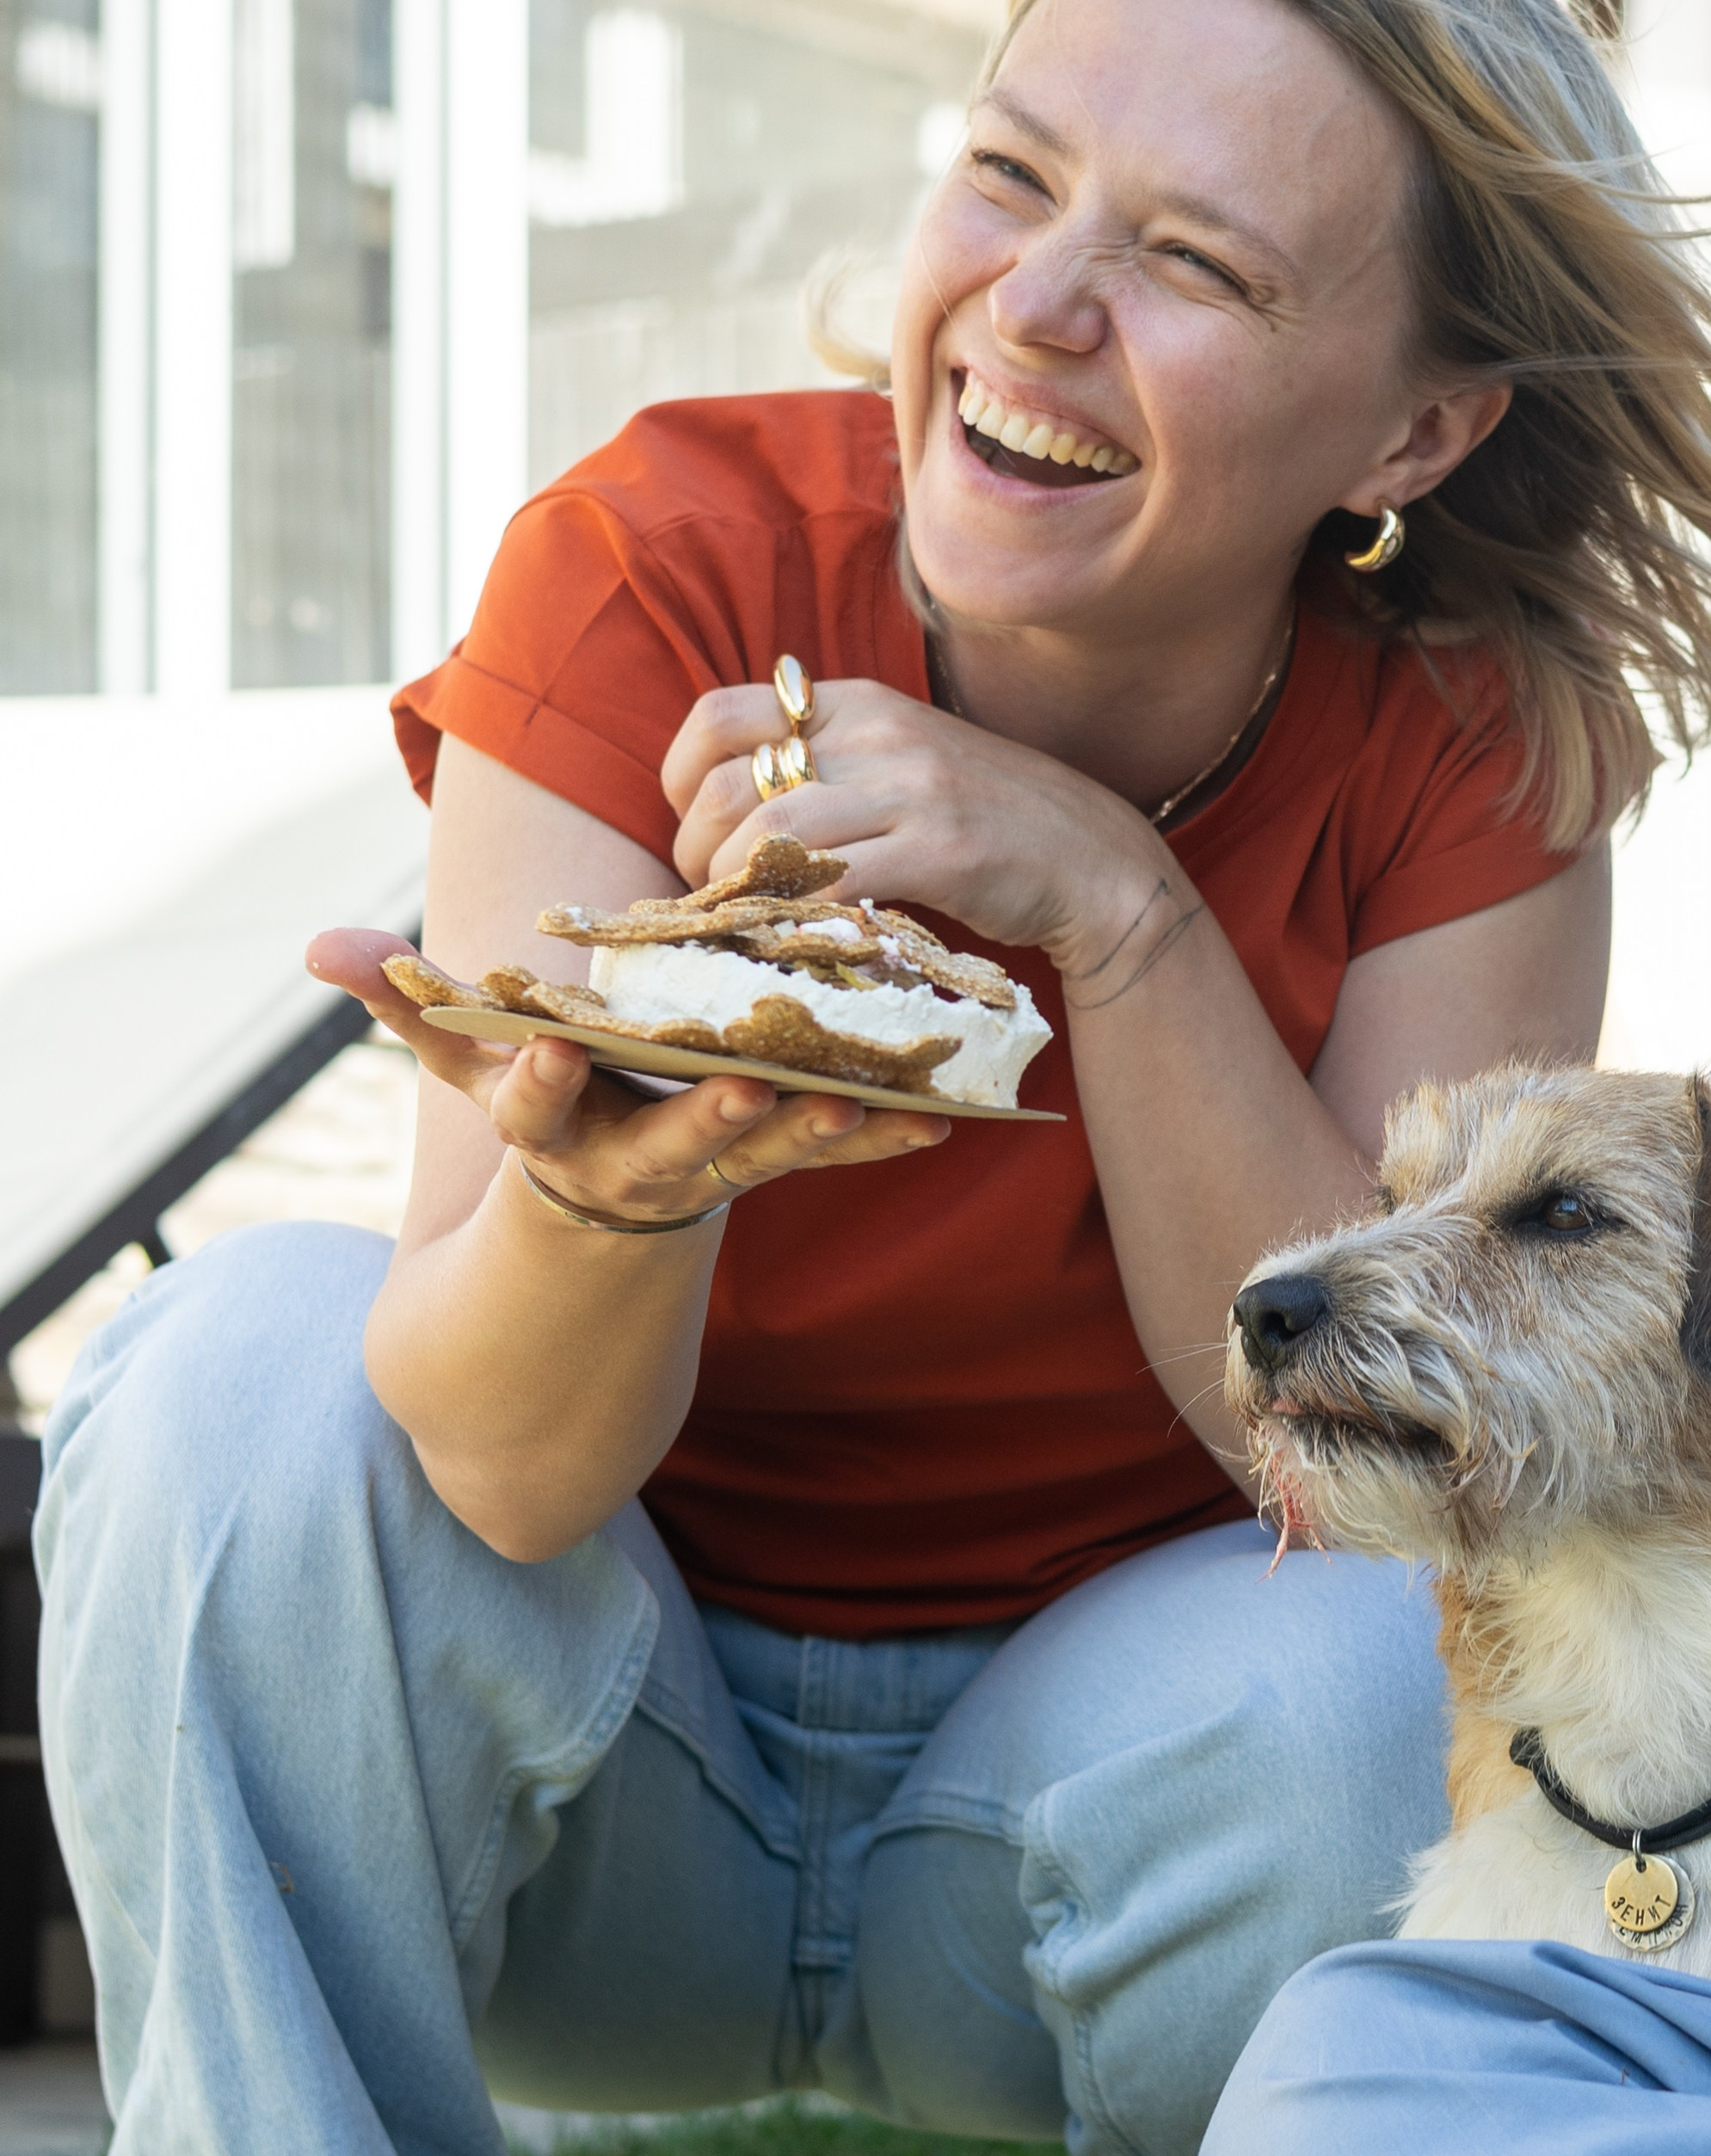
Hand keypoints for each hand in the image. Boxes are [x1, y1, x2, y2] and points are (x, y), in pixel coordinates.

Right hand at [305, 929, 949, 1222]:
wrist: (605, 1210)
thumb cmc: (538, 1107)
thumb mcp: (464, 1063)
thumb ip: (404, 1002)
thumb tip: (319, 946)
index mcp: (554, 1128)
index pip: (533, 1105)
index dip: (537, 1082)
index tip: (548, 1052)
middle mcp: (635, 1157)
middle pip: (669, 1139)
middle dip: (704, 1115)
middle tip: (743, 1086)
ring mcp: (714, 1167)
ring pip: (765, 1151)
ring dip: (813, 1131)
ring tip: (859, 1106)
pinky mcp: (775, 1160)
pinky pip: (838, 1156)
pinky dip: (889, 1140)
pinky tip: (946, 1123)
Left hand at [662, 677, 1165, 964]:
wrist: (1092, 858)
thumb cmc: (983, 821)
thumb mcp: (898, 763)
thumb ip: (827, 765)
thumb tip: (729, 804)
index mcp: (855, 704)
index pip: (722, 713)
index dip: (680, 774)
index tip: (695, 827)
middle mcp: (877, 734)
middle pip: (729, 781)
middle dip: (695, 852)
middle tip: (713, 895)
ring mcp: (911, 789)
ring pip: (770, 832)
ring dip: (734, 891)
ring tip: (742, 923)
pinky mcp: (943, 849)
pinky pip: (834, 882)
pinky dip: (793, 916)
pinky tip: (792, 940)